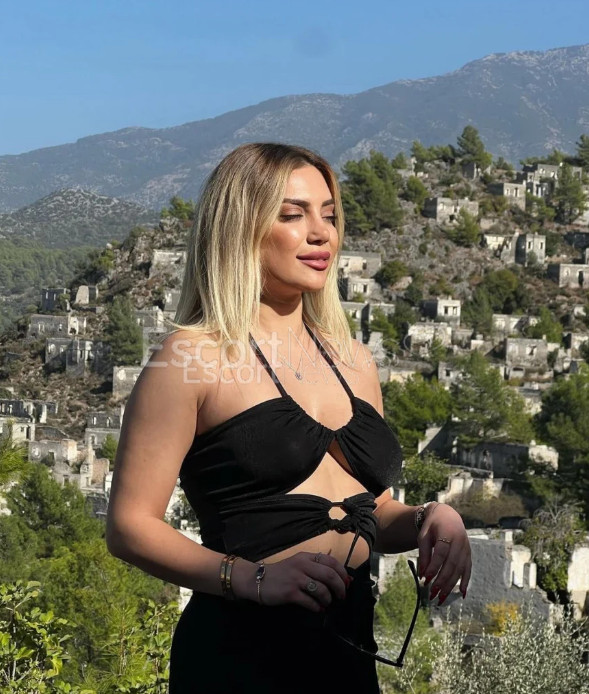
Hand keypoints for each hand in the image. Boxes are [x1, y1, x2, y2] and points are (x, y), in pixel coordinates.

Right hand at [235, 551, 349, 611]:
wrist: (258, 580)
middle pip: (329, 575)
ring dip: (328, 599)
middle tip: (341, 596)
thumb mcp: (298, 564)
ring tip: (327, 603)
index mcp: (306, 556)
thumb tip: (339, 578)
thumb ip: (315, 568)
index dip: (342, 573)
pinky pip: (310, 601)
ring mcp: (296, 579)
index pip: (331, 561)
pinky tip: (318, 608)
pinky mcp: (290, 593)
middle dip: (340, 588)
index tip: (347, 583)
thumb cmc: (282, 573)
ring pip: (321, 589)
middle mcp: (302, 565)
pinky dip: (317, 607)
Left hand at [417, 503, 470, 604]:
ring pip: (460, 570)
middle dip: (442, 581)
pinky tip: (461, 594)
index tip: (425, 580)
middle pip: (452, 564)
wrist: (447, 516)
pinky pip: (468, 570)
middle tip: (432, 594)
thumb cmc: (432, 526)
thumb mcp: (424, 535)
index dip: (434, 567)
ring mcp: (466, 548)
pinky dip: (465, 582)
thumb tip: (422, 575)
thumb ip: (424, 553)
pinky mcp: (469, 554)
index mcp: (447, 533)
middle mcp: (460, 541)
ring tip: (441, 598)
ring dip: (451, 586)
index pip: (441, 553)